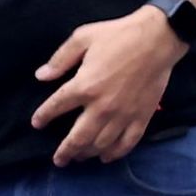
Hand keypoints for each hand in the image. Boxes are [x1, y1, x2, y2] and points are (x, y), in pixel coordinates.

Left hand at [29, 7, 187, 165]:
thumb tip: (41, 76)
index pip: (56, 107)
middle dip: (65, 152)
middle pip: (78, 138)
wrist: (158, 38)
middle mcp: (101, 107)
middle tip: (59, 160)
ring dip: (87, 154)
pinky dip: (115, 154)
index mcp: (84, 86)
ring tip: (79, 157)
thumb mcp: (83, 37)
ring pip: (100, 144)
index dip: (43, 117)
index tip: (37, 123)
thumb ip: (60, 58)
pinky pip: (127, 143)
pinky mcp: (142, 117)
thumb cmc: (119, 35)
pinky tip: (106, 157)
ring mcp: (123, 115)